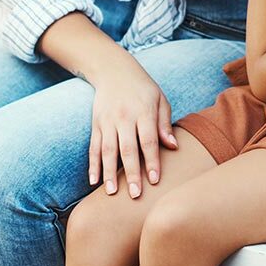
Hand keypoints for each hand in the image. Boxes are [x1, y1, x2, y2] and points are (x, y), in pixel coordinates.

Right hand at [88, 52, 177, 198]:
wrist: (114, 70)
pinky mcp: (96, 124)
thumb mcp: (160, 99)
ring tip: (112, 193)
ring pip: (107, 150)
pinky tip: (94, 181)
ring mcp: (108, 121)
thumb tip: (173, 146)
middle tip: (135, 195)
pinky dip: (92, 165)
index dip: (151, 160)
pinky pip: (93, 147)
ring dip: (109, 173)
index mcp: (144, 111)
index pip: (148, 139)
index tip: (154, 180)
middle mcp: (124, 117)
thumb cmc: (143, 89)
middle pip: (128, 148)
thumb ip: (165, 123)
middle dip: (131, 173)